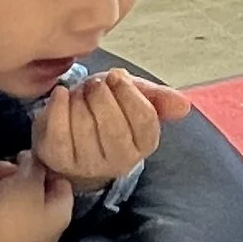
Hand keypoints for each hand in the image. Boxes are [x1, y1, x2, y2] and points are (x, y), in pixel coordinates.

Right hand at [0, 151, 73, 241]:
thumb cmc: (10, 215)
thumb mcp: (25, 182)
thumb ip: (34, 166)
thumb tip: (35, 160)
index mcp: (61, 214)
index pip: (62, 182)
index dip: (45, 165)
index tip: (27, 154)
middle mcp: (48, 228)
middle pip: (36, 191)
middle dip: (15, 175)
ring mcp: (25, 238)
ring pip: (14, 201)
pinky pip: (1, 215)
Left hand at [32, 69, 189, 189]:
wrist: (70, 131)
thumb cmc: (105, 110)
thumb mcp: (134, 98)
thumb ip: (159, 98)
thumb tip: (184, 106)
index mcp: (145, 144)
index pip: (144, 118)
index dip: (128, 92)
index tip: (116, 76)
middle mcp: (120, 161)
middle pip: (113, 126)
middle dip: (101, 95)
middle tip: (95, 83)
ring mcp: (88, 165)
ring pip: (84, 127)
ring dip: (79, 99)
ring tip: (79, 93)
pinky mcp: (59, 160)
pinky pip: (59, 132)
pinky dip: (58, 107)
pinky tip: (60, 94)